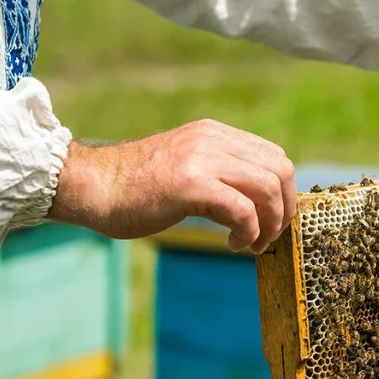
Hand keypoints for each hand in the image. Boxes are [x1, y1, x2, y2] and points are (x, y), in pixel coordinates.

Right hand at [48, 120, 295, 253]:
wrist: (93, 186)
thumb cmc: (136, 189)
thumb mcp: (187, 171)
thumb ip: (220, 178)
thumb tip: (257, 207)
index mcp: (215, 134)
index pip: (274, 156)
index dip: (284, 193)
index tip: (273, 220)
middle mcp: (213, 139)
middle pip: (280, 170)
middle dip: (284, 209)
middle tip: (269, 237)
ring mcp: (202, 158)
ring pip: (268, 187)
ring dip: (270, 224)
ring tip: (253, 244)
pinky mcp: (191, 183)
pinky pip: (242, 208)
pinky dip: (249, 232)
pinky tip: (235, 243)